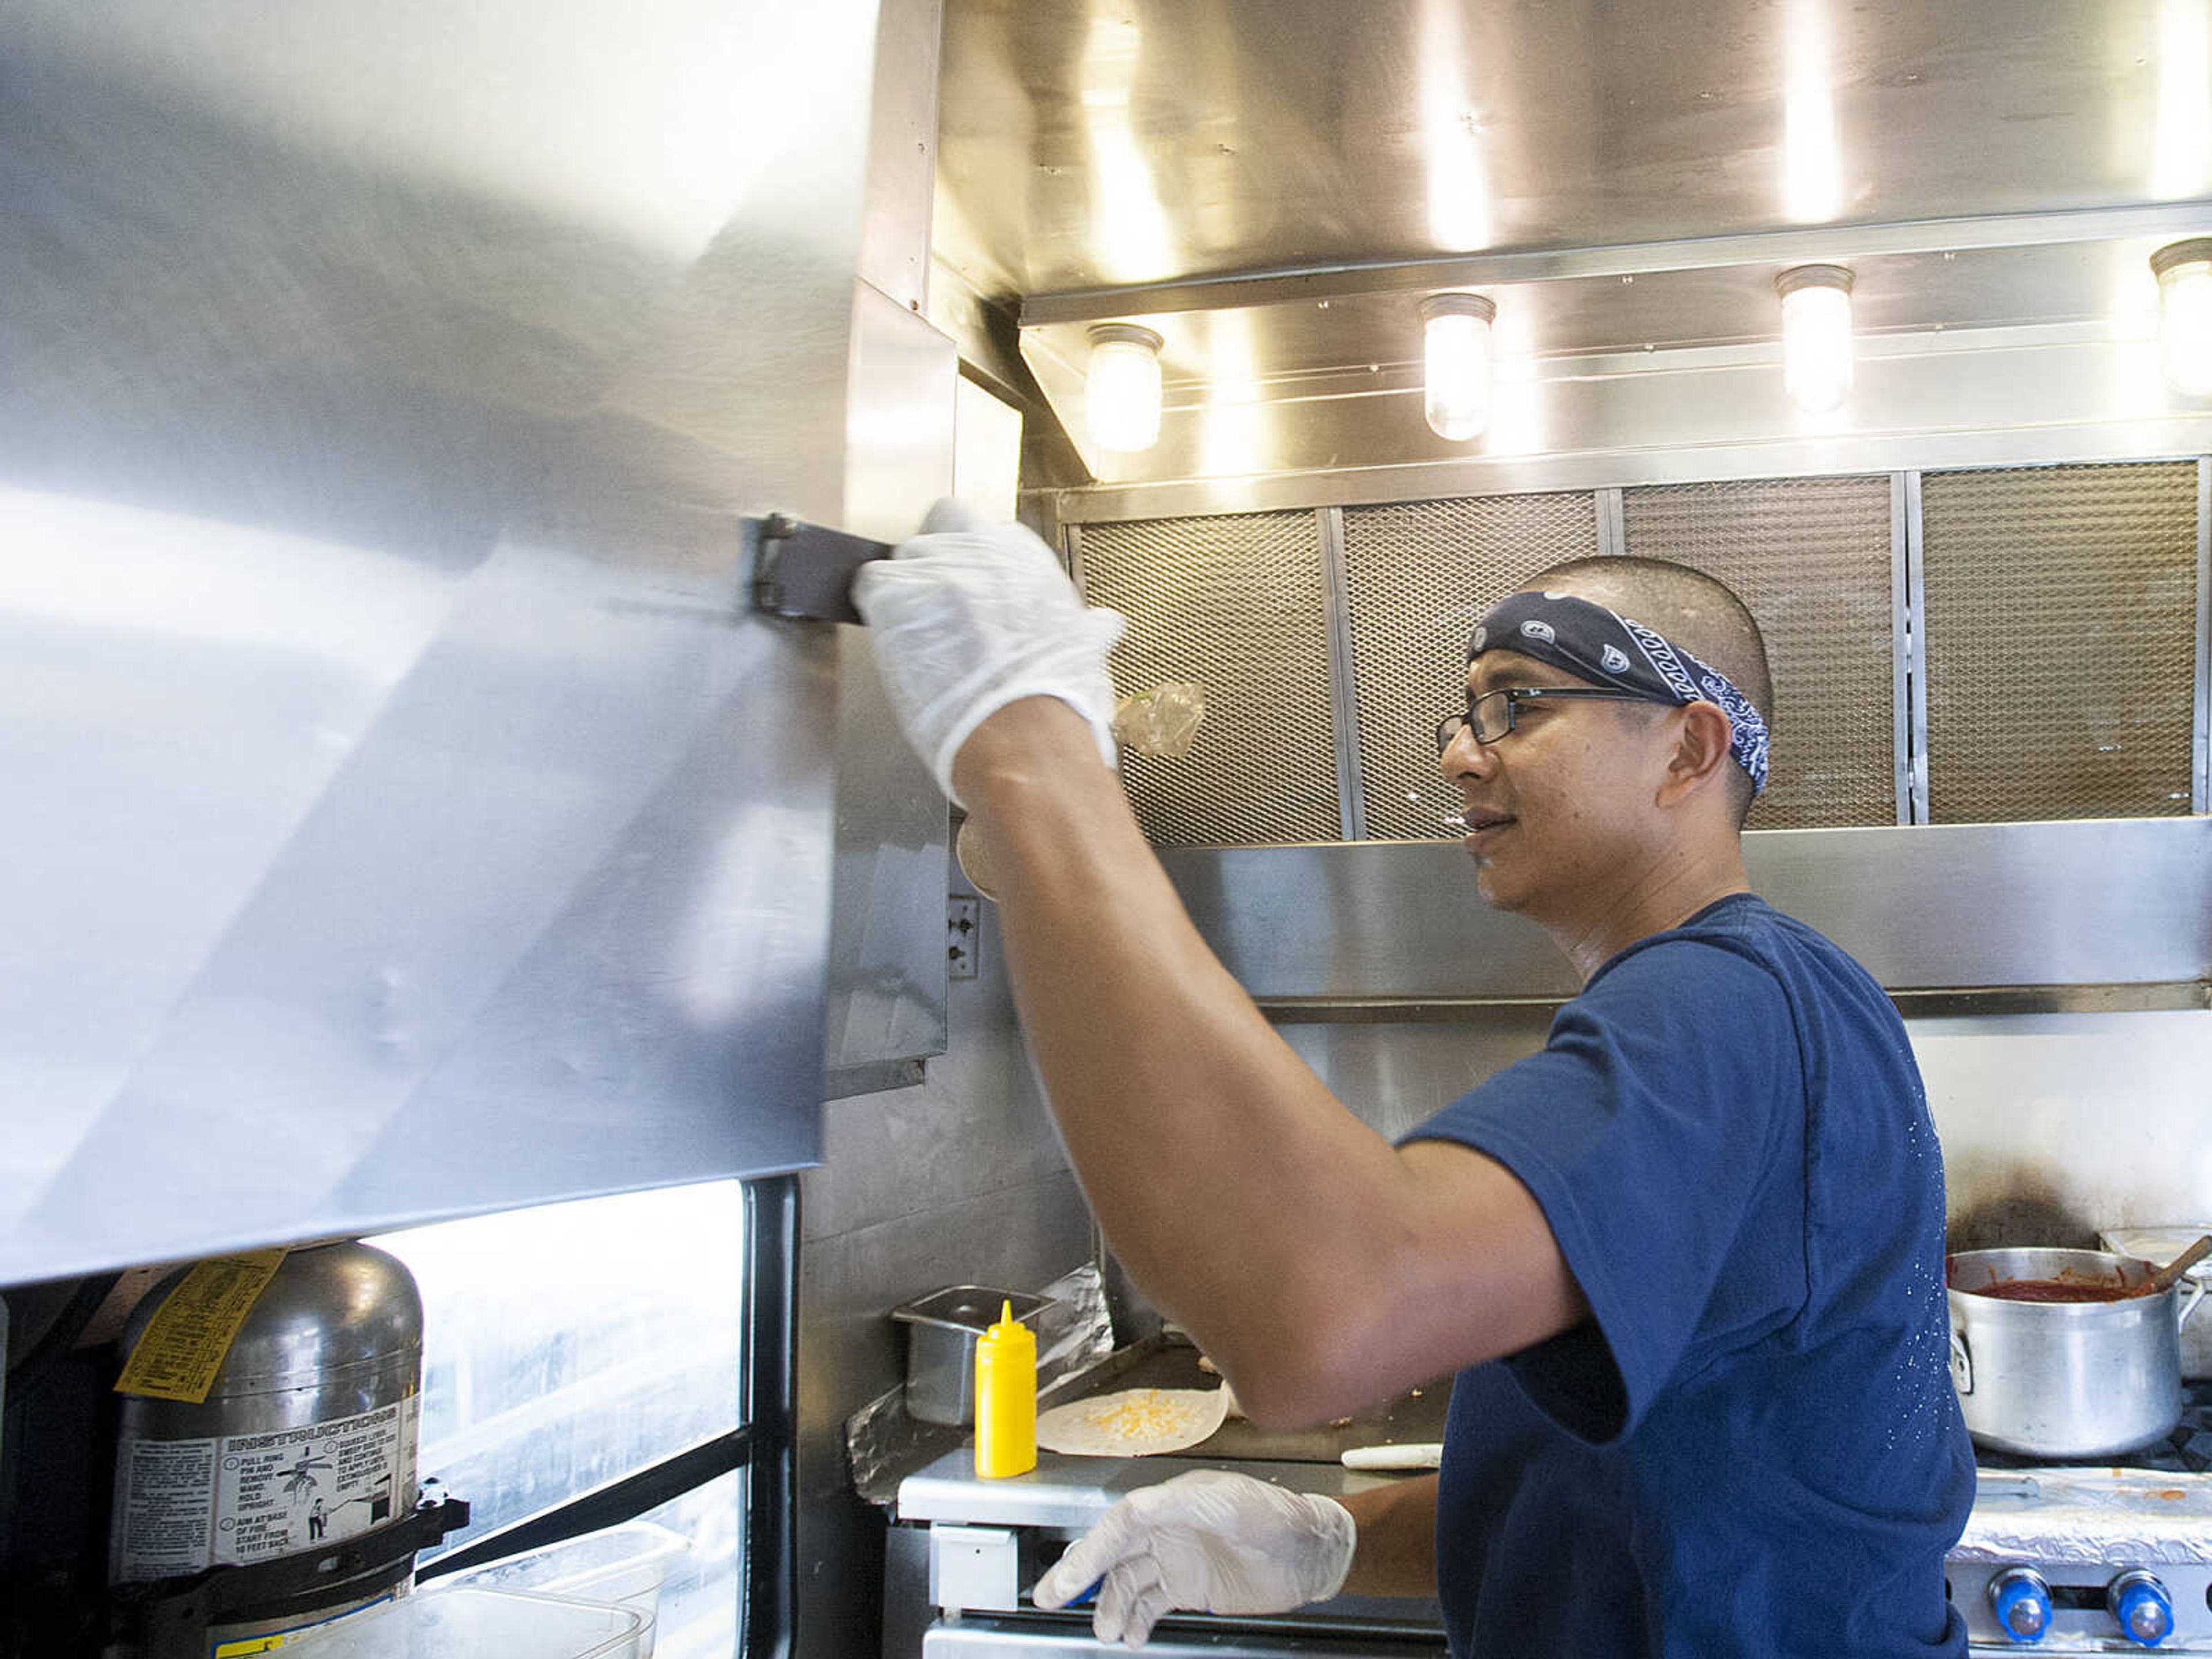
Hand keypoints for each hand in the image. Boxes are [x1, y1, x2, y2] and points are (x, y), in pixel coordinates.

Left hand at [851, 498, 1124, 803]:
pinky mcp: (897, 598)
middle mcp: (982, 551)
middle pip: (943, 533)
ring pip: (905, 557)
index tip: (973, 594)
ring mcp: (937, 570)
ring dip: (907, 590)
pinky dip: (877, 605)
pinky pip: (871, 582)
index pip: (987, 532)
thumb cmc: (1057, 704)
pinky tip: (892, 637)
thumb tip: (1103, 625)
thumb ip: (1082, 628)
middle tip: (939, 613)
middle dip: (938, 568)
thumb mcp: (1084, 652)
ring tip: (916, 634)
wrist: (1024, 737)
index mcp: (1028, 560)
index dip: (975, 564)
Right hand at [1032, 1470, 1355, 1647]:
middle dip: (1081, 1575)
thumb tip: (1135, 1509)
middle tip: (1050, 1598)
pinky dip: (1135, 1620)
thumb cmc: (1274, 1516)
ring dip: (1110, 1606)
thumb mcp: (1227, 1504)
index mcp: (1171, 1502)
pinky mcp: (1189, 1586)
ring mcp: (1176, 1559)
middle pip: (1112, 1552)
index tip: (1070, 1575)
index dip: (1092, 1548)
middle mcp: (1167, 1529)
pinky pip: (1150, 1603)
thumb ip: (1180, 1506)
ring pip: (1127, 1583)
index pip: (1120, 1524)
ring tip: (1106, 1632)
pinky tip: (1130, 1635)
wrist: (1309, 1550)